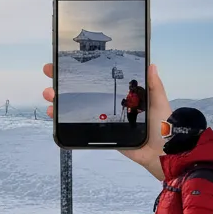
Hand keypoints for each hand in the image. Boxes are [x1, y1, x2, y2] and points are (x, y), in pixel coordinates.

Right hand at [43, 62, 171, 181]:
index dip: (83, 69)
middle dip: (63, 81)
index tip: (66, 60)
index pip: (99, 78)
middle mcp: (110, 105)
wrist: (161, 153)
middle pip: (82, 91)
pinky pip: (79, 126)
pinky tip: (54, 114)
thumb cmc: (163, 127)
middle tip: (50, 72)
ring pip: (76, 107)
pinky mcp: (101, 134)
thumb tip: (151, 64)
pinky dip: (63, 121)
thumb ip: (154, 85)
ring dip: (59, 100)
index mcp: (123, 95)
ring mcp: (103, 120)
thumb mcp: (159, 101)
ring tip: (50, 94)